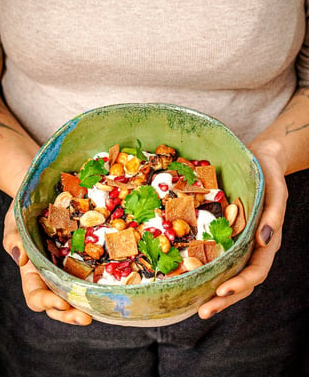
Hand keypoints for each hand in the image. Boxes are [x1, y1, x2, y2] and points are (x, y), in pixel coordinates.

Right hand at [3, 200, 91, 324]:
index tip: (61, 301)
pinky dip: (99, 284)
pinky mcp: (84, 258)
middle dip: (70, 314)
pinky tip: (111, 287)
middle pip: (58, 304)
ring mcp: (68, 268)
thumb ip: (14, 241)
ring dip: (86, 305)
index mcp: (32, 273)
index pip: (36, 296)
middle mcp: (51, 276)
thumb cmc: (23, 212)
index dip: (47, 302)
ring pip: (76, 294)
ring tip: (99, 310)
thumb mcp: (14, 224)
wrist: (41, 197)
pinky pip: (91, 274)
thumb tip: (21, 259)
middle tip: (86, 317)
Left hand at [198, 139, 287, 318]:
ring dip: (216, 292)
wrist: (260, 160)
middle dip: (224, 299)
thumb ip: (274, 215)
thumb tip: (266, 240)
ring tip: (197, 306)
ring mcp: (241, 243)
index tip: (221, 290)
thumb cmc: (267, 174)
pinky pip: (221, 258)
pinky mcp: (228, 235)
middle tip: (202, 311)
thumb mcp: (276, 190)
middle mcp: (254, 246)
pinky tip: (194, 279)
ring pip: (231, 274)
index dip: (240, 283)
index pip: (256, 270)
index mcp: (267, 240)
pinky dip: (210, 272)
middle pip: (242, 281)